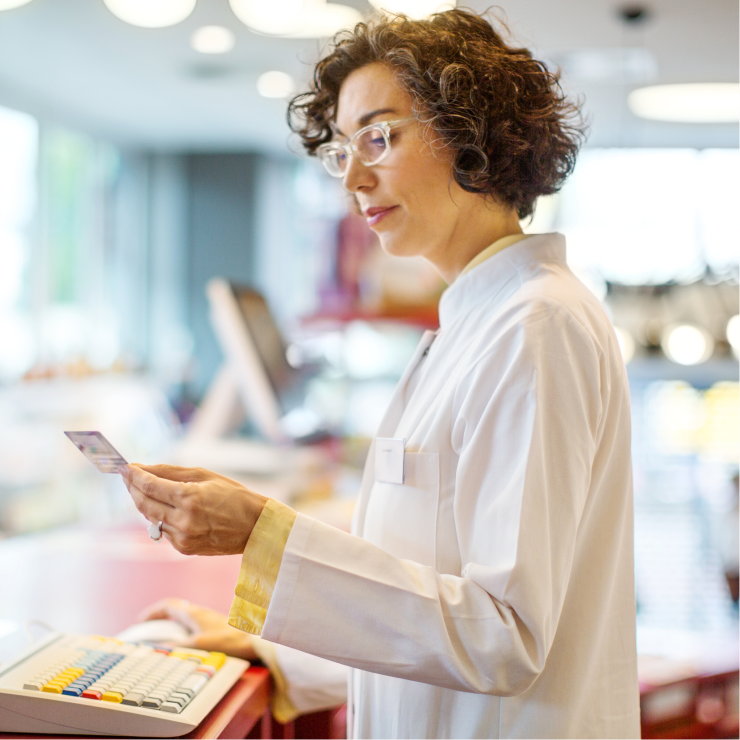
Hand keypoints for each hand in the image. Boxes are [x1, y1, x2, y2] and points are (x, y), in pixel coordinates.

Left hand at [120, 464, 266, 555]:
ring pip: (150, 518)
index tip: (125, 467)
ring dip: (144, 503)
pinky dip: (160, 517)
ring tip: (144, 489)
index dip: (134, 475)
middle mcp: (183, 520)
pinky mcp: (184, 549)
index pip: (150, 486)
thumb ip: (171, 472)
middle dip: (132, 488)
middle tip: (128, 476)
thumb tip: (143, 468)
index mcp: (190, 498)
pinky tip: (166, 508)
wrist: (255, 526)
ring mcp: (182, 538)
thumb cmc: (234, 495)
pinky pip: (163, 530)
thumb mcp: (205, 475)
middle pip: (144, 504)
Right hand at [139, 598, 256, 660]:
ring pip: (184, 617)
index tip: (140, 622)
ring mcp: (208, 618)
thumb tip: (156, 648)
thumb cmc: (227, 642)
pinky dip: (181, 631)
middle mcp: (199, 612)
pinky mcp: (215, 626)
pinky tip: (182, 645)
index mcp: (193, 613)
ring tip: (162, 640)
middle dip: (159, 618)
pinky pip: (192, 624)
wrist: (253, 641)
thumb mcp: (197, 646)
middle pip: (175, 609)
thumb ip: (177, 647)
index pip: (168, 605)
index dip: (152, 612)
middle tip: (148, 631)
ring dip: (171, 625)